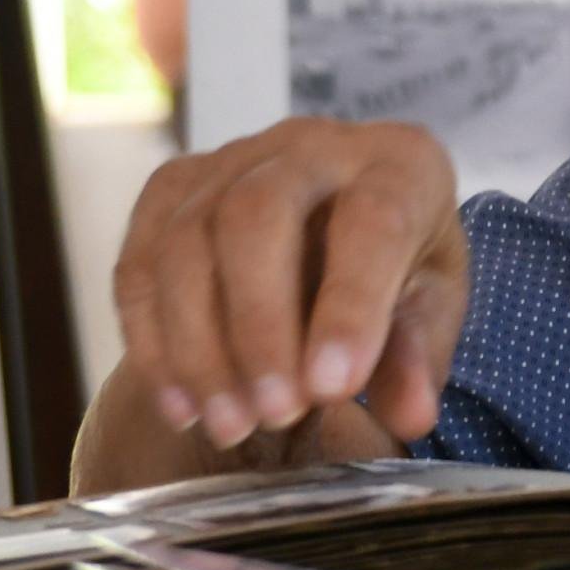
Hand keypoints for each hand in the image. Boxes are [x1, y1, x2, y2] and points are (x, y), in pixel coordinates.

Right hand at [106, 117, 468, 450]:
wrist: (338, 235)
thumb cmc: (399, 270)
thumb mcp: (429, 310)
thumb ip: (419, 358)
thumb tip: (413, 415)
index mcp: (400, 163)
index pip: (373, 220)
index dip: (350, 308)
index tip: (334, 388)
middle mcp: (311, 144)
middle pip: (257, 216)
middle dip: (259, 326)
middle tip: (276, 413)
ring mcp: (231, 159)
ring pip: (186, 242)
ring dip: (200, 346)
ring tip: (232, 425)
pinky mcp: (171, 188)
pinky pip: (139, 265)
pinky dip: (154, 343)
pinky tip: (183, 407)